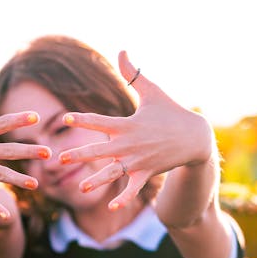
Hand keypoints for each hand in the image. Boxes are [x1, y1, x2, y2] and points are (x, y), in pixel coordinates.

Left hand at [59, 52, 214, 209]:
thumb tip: (121, 50)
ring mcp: (138, 161)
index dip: (83, 120)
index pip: (100, 121)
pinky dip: (124, 198)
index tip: (65, 118)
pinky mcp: (146, 173)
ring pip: (113, 172)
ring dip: (97, 181)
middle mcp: (130, 144)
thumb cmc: (171, 111)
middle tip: (61, 158)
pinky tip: (111, 207)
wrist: (196, 137)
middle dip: (80, 154)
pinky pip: (133, 188)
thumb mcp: (153, 91)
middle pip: (100, 150)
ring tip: (82, 187)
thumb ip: (133, 74)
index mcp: (128, 124)